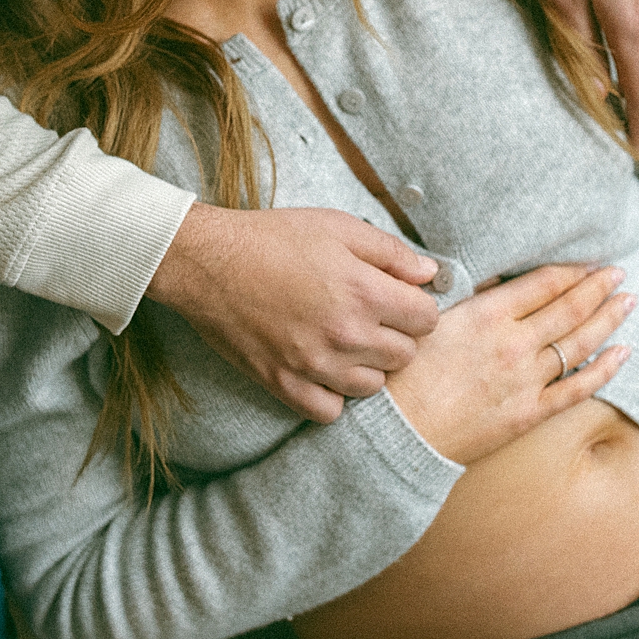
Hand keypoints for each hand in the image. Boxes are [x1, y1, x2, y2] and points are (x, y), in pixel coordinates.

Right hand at [146, 203, 439, 422]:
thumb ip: (391, 252)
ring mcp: (314, 365)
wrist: (209, 263)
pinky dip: (333, 395)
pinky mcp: (284, 383)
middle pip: (405, 356)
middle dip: (397, 335)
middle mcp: (346, 335)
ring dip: (368, 366)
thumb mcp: (339, 227)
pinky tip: (324, 369)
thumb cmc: (274, 238)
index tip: (400, 299)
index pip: (427, 320)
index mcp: (364, 292)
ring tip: (348, 342)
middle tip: (372, 317)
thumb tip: (429, 274)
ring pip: (373, 386)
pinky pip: (330, 411)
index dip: (418, 307)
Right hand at [384, 263, 632, 464]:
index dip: (573, 270)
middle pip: (570, 308)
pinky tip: (624, 353)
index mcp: (488, 314)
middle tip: (620, 272)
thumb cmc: (405, 375)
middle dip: (599, 287)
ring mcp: (526, 380)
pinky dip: (606, 370)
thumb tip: (499, 280)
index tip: (591, 260)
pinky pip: (578, 388)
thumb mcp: (432, 321)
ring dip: (609, 319)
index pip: (544, 283)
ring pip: (580, 343)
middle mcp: (515, 343)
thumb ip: (470, 299)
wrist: (398, 433)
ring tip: (629, 301)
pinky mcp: (530, 413)